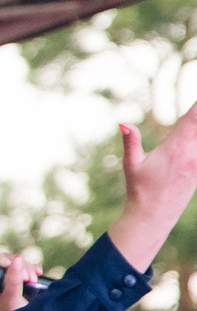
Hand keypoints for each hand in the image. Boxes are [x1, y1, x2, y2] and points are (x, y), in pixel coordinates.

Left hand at [0, 252, 41, 310]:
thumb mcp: (11, 298)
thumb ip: (13, 280)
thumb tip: (17, 258)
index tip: (9, 264)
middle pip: (5, 261)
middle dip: (18, 265)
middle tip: (28, 278)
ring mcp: (10, 282)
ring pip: (17, 264)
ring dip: (27, 268)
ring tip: (33, 280)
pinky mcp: (24, 284)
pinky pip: (27, 269)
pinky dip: (33, 268)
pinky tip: (38, 272)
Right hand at [108, 115, 196, 270]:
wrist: (154, 216)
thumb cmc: (139, 189)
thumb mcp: (131, 164)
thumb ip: (130, 141)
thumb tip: (122, 122)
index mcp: (176, 149)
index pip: (192, 119)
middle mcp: (192, 154)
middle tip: (195, 93)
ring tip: (196, 116)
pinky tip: (196, 135)